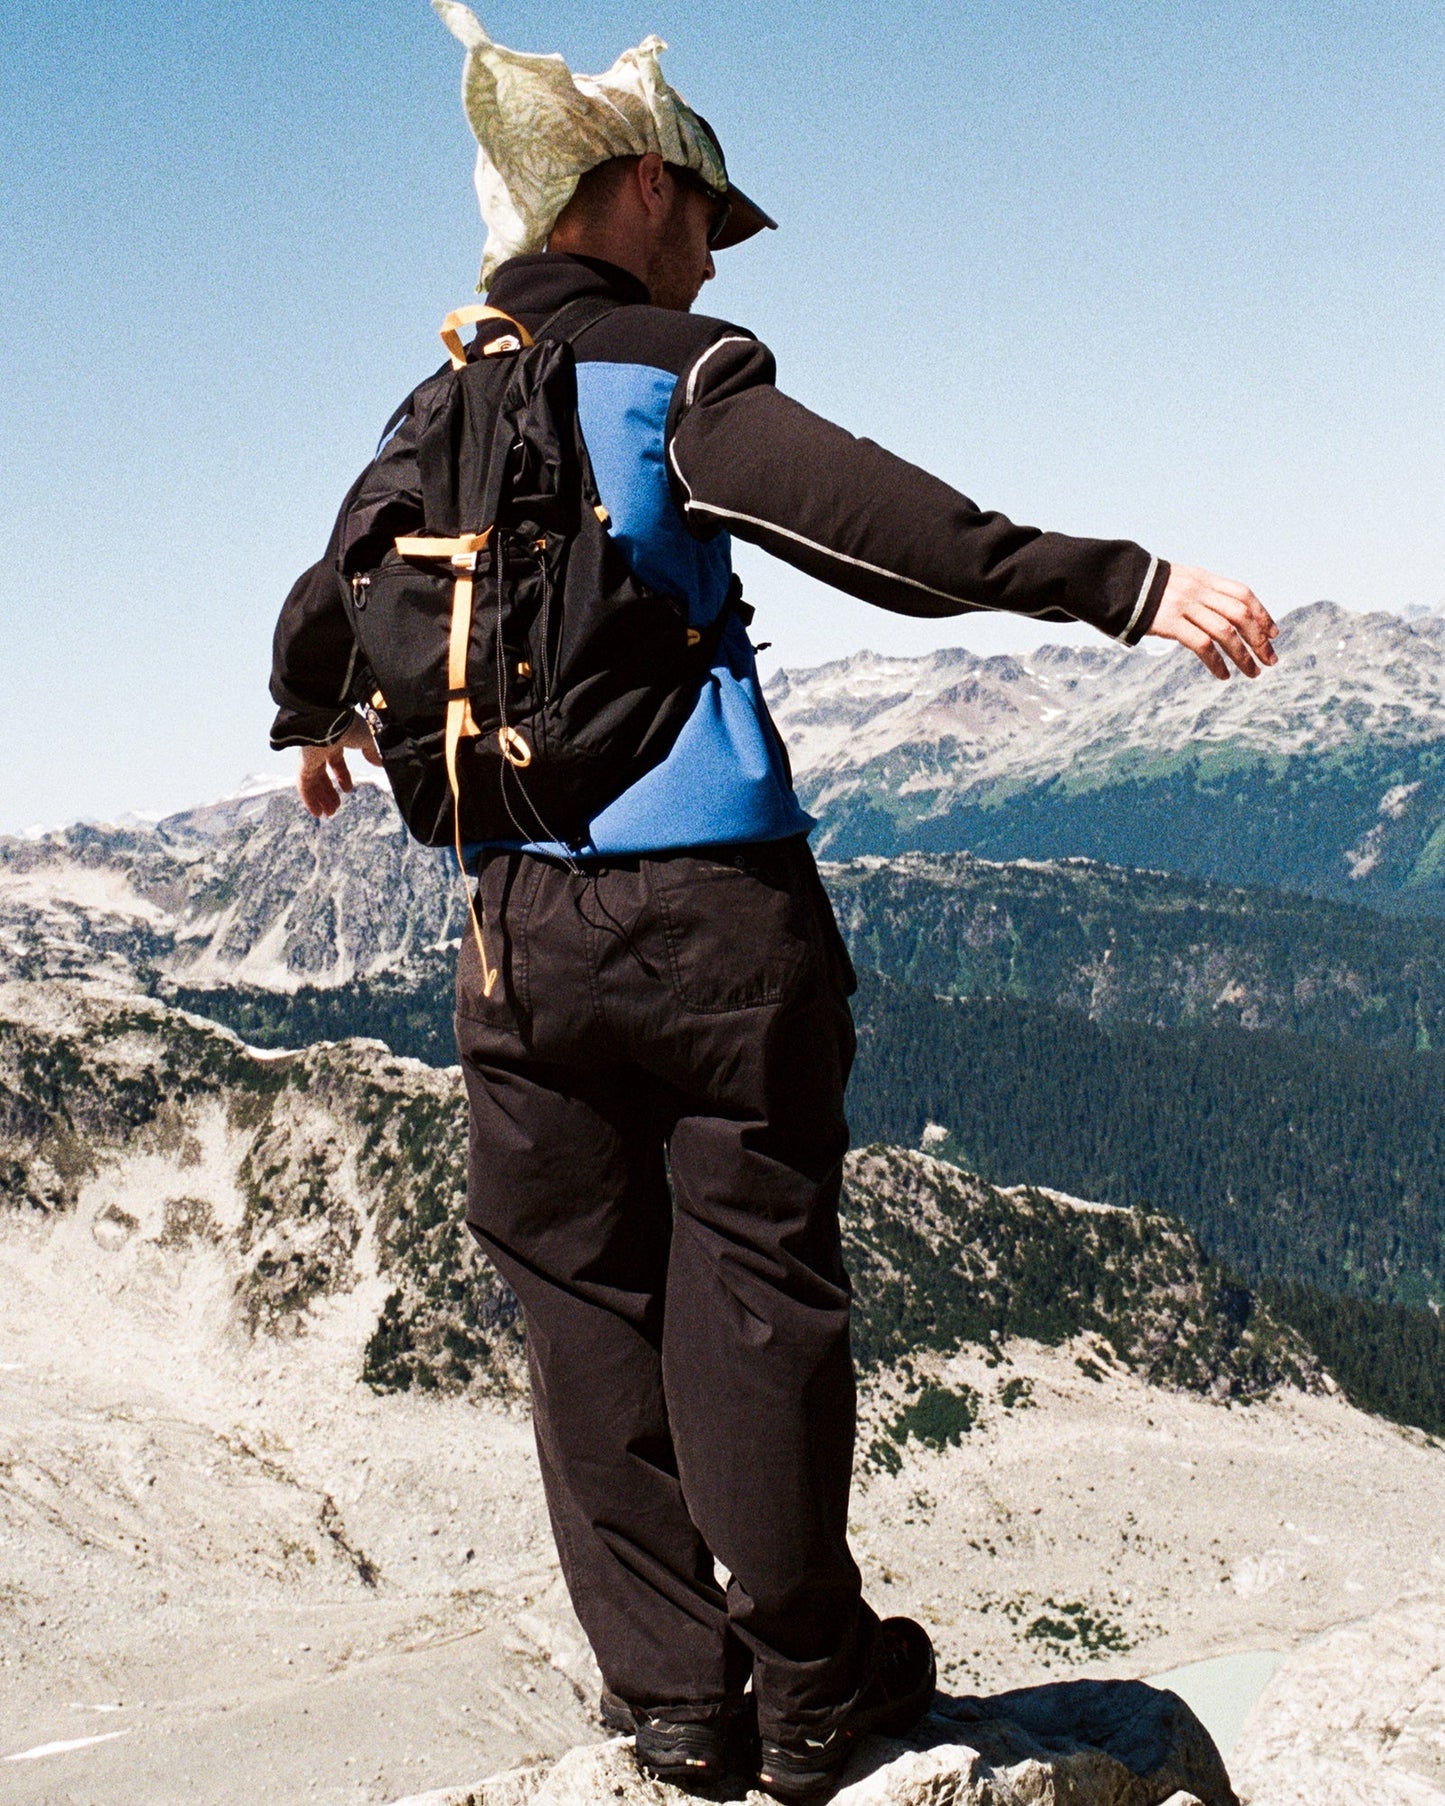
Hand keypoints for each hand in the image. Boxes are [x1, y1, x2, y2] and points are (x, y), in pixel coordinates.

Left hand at [297, 716, 381, 818]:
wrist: (332, 718)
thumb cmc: (352, 724)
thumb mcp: (371, 739)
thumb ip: (374, 751)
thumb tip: (381, 762)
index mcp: (336, 739)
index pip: (336, 761)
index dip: (342, 776)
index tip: (348, 789)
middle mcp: (321, 747)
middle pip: (322, 774)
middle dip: (330, 792)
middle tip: (335, 807)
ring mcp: (310, 755)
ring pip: (313, 782)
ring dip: (321, 799)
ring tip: (328, 814)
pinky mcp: (303, 762)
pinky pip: (304, 785)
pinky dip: (309, 799)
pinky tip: (316, 813)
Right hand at [1147, 565, 1277, 678]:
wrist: (1119, 585)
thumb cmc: (1150, 590)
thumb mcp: (1182, 583)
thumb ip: (1204, 594)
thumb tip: (1229, 615)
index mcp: (1205, 579)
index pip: (1243, 595)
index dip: (1262, 614)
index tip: (1274, 634)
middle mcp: (1199, 591)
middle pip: (1240, 614)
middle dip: (1259, 639)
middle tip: (1270, 660)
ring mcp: (1185, 606)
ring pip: (1225, 632)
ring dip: (1243, 655)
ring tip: (1252, 673)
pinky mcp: (1170, 623)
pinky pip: (1202, 645)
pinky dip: (1216, 662)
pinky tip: (1223, 675)